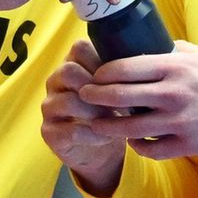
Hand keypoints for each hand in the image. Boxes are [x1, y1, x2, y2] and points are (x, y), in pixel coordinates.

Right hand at [40, 40, 125, 196]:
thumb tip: (147, 61)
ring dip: (96, 112)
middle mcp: (56, 81)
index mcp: (73, 63)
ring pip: (68, 101)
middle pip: (69, 71)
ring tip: (115, 121)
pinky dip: (93, 135)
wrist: (100, 149)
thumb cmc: (113, 112)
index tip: (123, 79)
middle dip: (99, 88)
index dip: (103, 61)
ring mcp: (50, 106)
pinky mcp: (49, 132)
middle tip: (120, 102)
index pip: (80, 48)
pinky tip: (107, 137)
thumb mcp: (118, 89)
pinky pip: (70, 130)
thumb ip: (123, 73)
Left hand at [81, 41, 197, 159]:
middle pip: (118, 96)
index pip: (123, 68)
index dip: (101, 73)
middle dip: (94, 97)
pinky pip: (150, 148)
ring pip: (128, 128)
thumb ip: (174, 51)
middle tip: (83, 97)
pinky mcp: (187, 144)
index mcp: (174, 67)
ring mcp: (179, 121)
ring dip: (107, 126)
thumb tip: (149, 45)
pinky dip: (137, 145)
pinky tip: (133, 140)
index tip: (93, 76)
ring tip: (98, 123)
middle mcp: (173, 93)